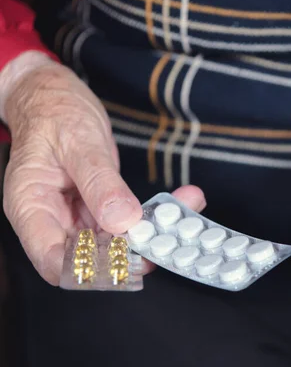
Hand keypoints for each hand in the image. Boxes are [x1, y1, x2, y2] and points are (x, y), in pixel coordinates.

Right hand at [0, 52, 205, 284]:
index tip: (131, 261)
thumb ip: (99, 184)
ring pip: (113, 242)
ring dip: (148, 235)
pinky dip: (150, 217)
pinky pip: (124, 222)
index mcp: (31, 207)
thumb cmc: (54, 112)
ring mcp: (76, 215)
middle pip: (89, 258)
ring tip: (183, 217)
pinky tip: (179, 203)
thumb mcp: (78, 143)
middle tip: (169, 240)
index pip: (55, 262)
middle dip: (132, 254)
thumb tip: (122, 222)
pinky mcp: (97, 207)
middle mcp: (52, 219)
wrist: (55, 95)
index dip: (91, 271)